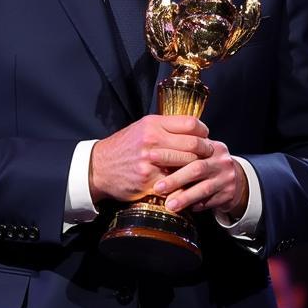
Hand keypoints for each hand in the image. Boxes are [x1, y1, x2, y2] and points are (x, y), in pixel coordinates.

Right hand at [89, 115, 210, 204]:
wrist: (98, 168)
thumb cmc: (124, 147)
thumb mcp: (141, 128)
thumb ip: (165, 127)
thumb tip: (193, 129)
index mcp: (152, 124)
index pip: (190, 123)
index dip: (203, 131)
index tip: (205, 136)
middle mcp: (152, 140)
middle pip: (193, 144)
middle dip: (205, 150)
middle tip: (208, 154)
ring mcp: (150, 162)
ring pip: (188, 163)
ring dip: (197, 167)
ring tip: (199, 168)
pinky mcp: (148, 181)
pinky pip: (176, 182)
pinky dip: (184, 183)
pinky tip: (186, 182)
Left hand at [152, 137, 248, 217]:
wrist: (235, 180)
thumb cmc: (207, 166)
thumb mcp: (198, 154)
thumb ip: (181, 154)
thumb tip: (151, 158)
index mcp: (210, 146)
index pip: (190, 147)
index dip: (170, 153)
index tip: (151, 157)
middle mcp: (221, 160)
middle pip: (197, 168)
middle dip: (175, 179)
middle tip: (158, 188)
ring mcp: (227, 177)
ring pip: (204, 188)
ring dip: (184, 197)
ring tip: (169, 204)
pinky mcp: (229, 194)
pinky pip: (209, 202)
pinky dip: (195, 205)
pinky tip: (185, 209)